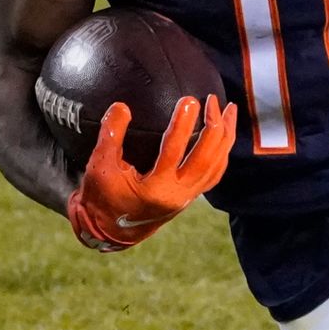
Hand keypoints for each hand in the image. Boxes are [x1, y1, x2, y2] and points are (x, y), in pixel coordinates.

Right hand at [66, 95, 236, 250]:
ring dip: (225, 137)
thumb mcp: (99, 165)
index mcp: (155, 189)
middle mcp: (177, 195)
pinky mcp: (190, 196)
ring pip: (216, 165)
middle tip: (213, 100)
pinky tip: (224, 133)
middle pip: (206, 159)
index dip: (182, 125)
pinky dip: (222, 152)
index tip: (189, 100)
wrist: (110, 230)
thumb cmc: (101, 197)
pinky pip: (214, 173)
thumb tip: (121, 106)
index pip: (173, 152)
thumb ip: (110, 135)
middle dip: (214, 127)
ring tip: (229, 110)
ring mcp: (187, 197)